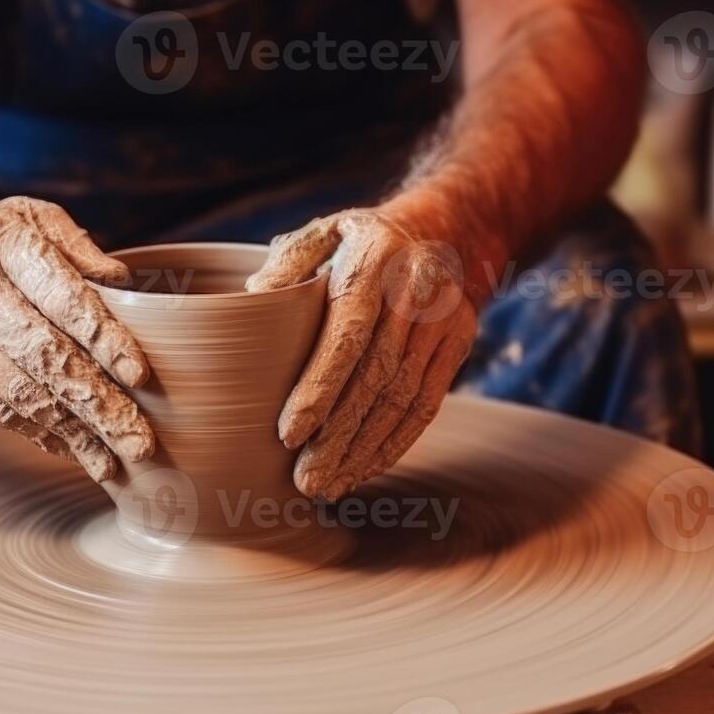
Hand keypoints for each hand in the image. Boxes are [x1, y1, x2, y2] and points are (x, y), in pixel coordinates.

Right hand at [0, 197, 154, 481]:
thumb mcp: (18, 219)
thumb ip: (73, 245)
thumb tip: (127, 282)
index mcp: (0, 243)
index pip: (62, 295)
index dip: (104, 337)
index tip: (141, 374)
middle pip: (45, 356)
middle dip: (99, 403)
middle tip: (141, 440)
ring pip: (24, 395)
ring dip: (78, 433)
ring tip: (121, 460)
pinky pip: (0, 415)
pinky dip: (45, 436)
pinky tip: (80, 451)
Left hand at [245, 208, 476, 500]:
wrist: (440, 229)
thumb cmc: (358, 243)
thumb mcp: (323, 232)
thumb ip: (288, 261)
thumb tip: (253, 296)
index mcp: (374, 258)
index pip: (348, 332)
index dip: (320, 387)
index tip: (289, 433)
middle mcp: (416, 287)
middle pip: (376, 376)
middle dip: (338, 435)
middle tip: (305, 479)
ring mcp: (444, 317)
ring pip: (403, 398)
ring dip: (364, 449)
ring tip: (328, 484)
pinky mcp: (459, 341)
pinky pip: (427, 404)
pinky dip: (394, 442)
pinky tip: (364, 469)